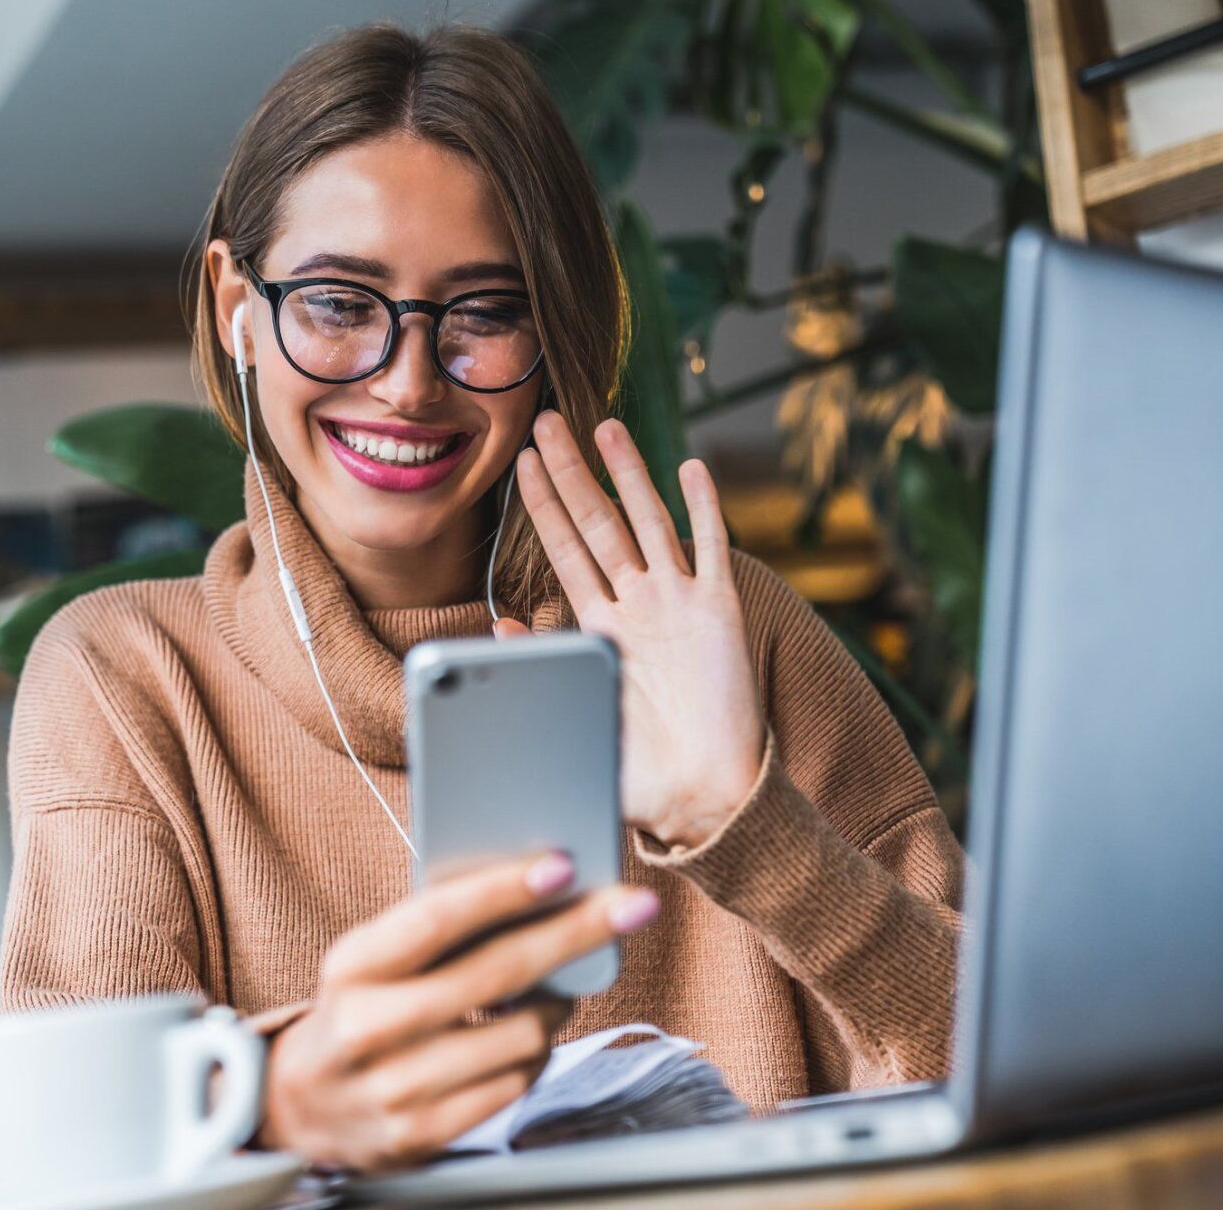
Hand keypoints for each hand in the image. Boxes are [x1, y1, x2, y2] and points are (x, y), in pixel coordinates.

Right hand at [255, 851, 658, 1170]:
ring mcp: (396, 1088)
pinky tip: (531, 1035)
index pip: (436, 918)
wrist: (299, 1107)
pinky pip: (515, 1084)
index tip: (562, 866)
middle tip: (628, 907)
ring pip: (521, 1035)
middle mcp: (368, 1028)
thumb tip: (532, 892)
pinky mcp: (423, 1135)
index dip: (503, 890)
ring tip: (559, 987)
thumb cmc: (354, 1012)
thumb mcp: (368, 961)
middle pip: (497, 974)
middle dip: (576, 933)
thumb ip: (431, 931)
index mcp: (352, 967)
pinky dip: (537, 1054)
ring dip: (558, 1004)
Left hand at [495, 411, 765, 849]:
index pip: (564, 552)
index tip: (520, 465)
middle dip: (570, 473)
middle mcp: (638, 605)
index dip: (543, 507)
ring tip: (605, 426)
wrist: (704, 798)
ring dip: (628, 475)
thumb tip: (501, 627)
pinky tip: (690, 468)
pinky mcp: (721, 612)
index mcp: (601, 629)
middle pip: (598, 523)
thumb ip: (542, 670)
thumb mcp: (577, 717)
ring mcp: (679, 603)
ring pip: (649, 522)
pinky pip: (709, 549)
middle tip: (545, 422)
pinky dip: (703, 508)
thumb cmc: (642, 773)